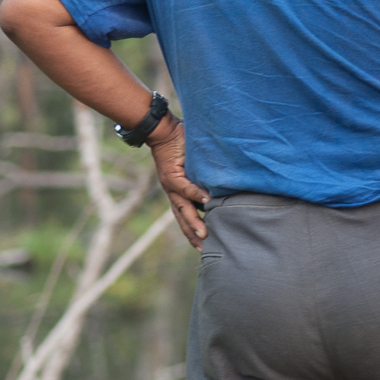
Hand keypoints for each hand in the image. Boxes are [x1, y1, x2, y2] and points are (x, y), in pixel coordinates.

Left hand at [146, 116, 210, 249]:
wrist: (160, 130)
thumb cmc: (178, 144)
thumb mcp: (191, 166)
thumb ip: (201, 176)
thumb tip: (218, 183)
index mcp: (176, 192)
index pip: (184, 216)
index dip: (192, 231)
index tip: (202, 246)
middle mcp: (172, 192)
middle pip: (182, 218)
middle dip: (193, 235)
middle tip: (204, 250)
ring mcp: (171, 185)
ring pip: (183, 208)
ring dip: (194, 222)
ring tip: (205, 235)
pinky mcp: (172, 174)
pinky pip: (186, 187)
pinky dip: (196, 195)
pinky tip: (208, 202)